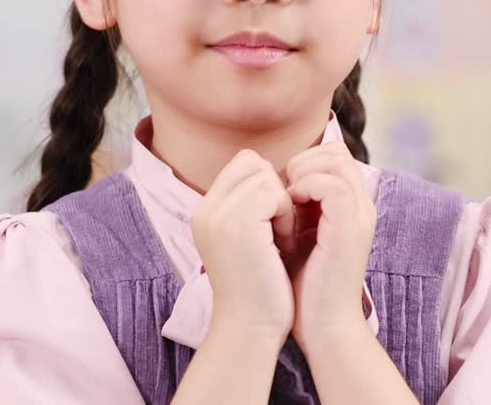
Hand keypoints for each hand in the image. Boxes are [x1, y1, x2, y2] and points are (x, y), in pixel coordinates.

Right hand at [191, 149, 295, 345]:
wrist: (250, 328)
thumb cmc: (258, 288)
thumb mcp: (247, 239)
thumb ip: (249, 206)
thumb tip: (273, 175)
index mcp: (204, 212)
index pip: (242, 164)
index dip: (266, 184)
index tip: (273, 220)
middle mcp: (204, 210)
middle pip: (252, 162)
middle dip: (274, 190)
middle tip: (277, 230)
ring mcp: (218, 216)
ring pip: (265, 176)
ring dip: (282, 205)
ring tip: (280, 240)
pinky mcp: (238, 225)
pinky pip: (274, 193)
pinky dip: (286, 216)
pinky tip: (282, 245)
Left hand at [283, 140, 376, 350]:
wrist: (322, 325)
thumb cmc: (303, 285)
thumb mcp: (296, 234)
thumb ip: (292, 206)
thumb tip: (268, 180)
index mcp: (350, 206)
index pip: (333, 156)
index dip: (305, 161)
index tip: (281, 186)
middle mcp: (360, 206)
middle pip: (337, 151)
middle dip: (304, 160)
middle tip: (282, 187)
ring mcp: (359, 215)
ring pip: (336, 160)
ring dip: (303, 171)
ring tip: (286, 196)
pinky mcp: (350, 228)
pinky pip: (332, 185)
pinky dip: (307, 187)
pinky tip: (290, 206)